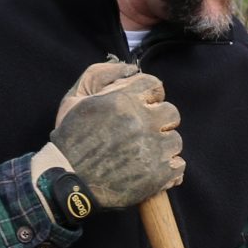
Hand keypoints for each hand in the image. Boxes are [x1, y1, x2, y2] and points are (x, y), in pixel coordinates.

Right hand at [46, 71, 182, 207]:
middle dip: (160, 120)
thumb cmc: (70, 137)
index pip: (155, 85)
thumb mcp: (75, 98)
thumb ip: (100, 76)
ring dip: (163, 145)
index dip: (150, 94)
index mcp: (123, 100)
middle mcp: (142, 122)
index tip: (143, 104)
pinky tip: (152, 168)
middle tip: (144, 130)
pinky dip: (169, 168)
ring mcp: (153, 149)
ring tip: (144, 152)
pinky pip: (179, 166)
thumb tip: (130, 68)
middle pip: (171, 113)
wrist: (68, 179)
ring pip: (175, 140)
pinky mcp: (158, 175)